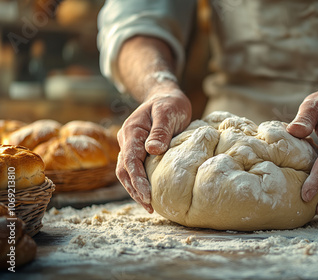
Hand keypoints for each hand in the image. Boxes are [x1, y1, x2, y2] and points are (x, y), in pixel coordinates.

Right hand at [116, 85, 191, 212]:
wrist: (164, 96)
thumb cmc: (169, 103)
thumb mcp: (167, 113)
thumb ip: (160, 131)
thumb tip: (153, 150)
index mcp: (132, 131)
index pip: (130, 160)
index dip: (137, 180)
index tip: (147, 195)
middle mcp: (127, 140)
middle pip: (124, 171)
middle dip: (135, 190)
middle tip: (149, 207)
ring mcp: (131, 146)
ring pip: (127, 173)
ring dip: (136, 190)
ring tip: (150, 206)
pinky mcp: (138, 151)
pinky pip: (136, 169)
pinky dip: (141, 183)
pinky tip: (151, 194)